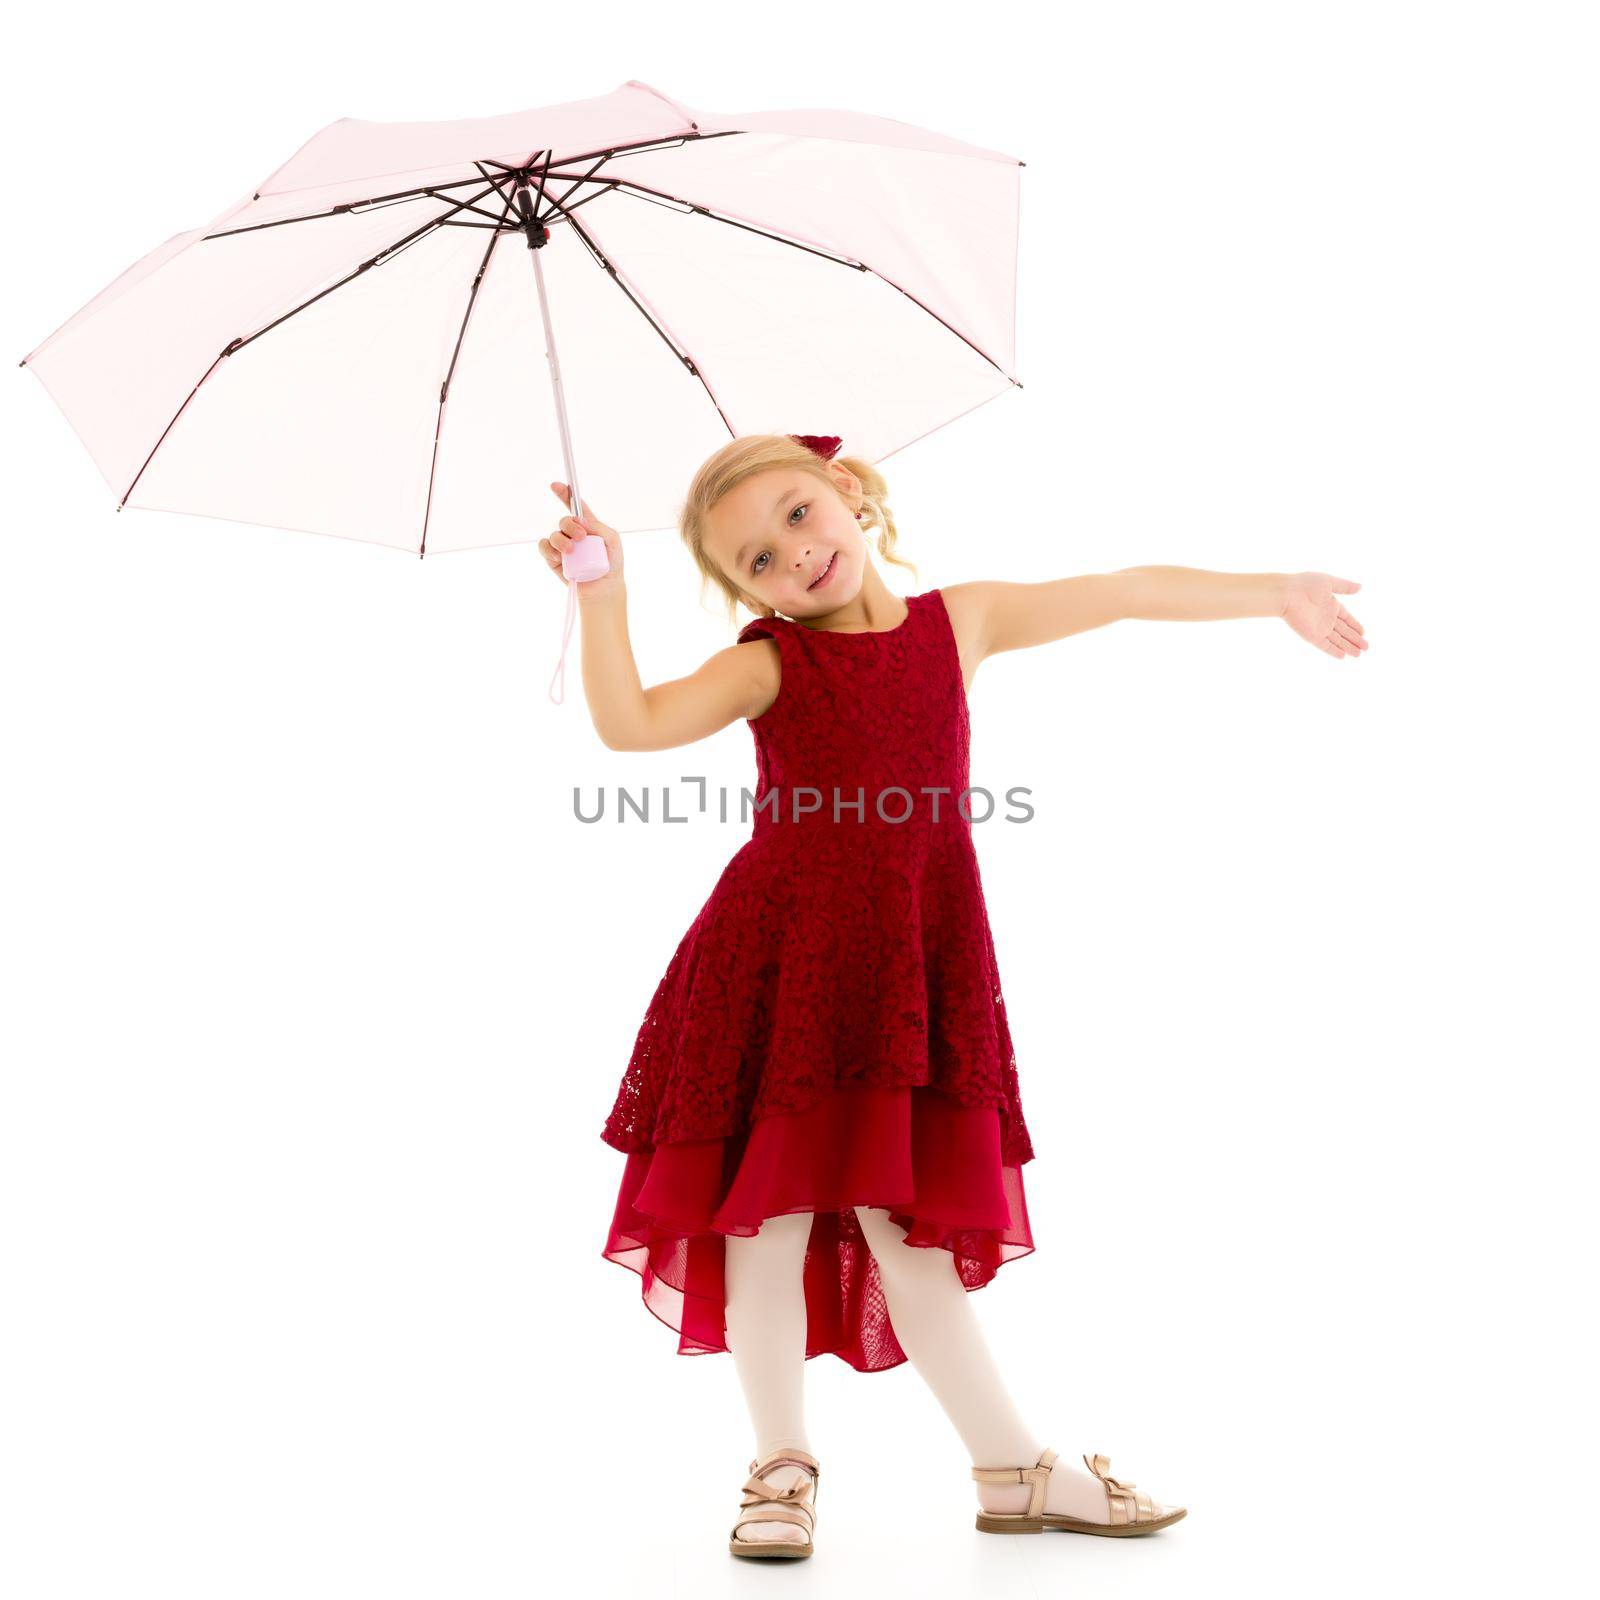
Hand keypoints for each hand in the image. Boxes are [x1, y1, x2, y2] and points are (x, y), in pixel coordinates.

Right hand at [541, 482, 625, 600]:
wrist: (604, 587)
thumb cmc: (611, 563)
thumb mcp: (612, 540)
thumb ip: (599, 527)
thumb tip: (579, 520)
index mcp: (587, 526)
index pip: (574, 507)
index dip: (565, 494)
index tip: (556, 485)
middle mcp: (573, 534)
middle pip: (565, 520)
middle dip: (571, 525)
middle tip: (581, 537)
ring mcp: (562, 546)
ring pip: (554, 535)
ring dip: (561, 540)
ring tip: (571, 550)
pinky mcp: (553, 559)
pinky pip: (544, 548)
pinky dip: (549, 550)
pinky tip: (559, 556)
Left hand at [1280, 572, 1367, 658]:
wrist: (1288, 594)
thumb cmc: (1305, 584)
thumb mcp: (1329, 582)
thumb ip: (1344, 587)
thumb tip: (1360, 587)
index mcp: (1331, 605)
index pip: (1347, 618)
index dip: (1355, 625)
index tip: (1364, 632)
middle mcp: (1326, 618)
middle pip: (1344, 631)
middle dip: (1355, 639)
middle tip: (1366, 647)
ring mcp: (1320, 628)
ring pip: (1337, 640)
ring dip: (1348, 647)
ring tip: (1359, 654)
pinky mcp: (1312, 636)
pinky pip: (1325, 646)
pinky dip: (1334, 651)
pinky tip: (1343, 656)